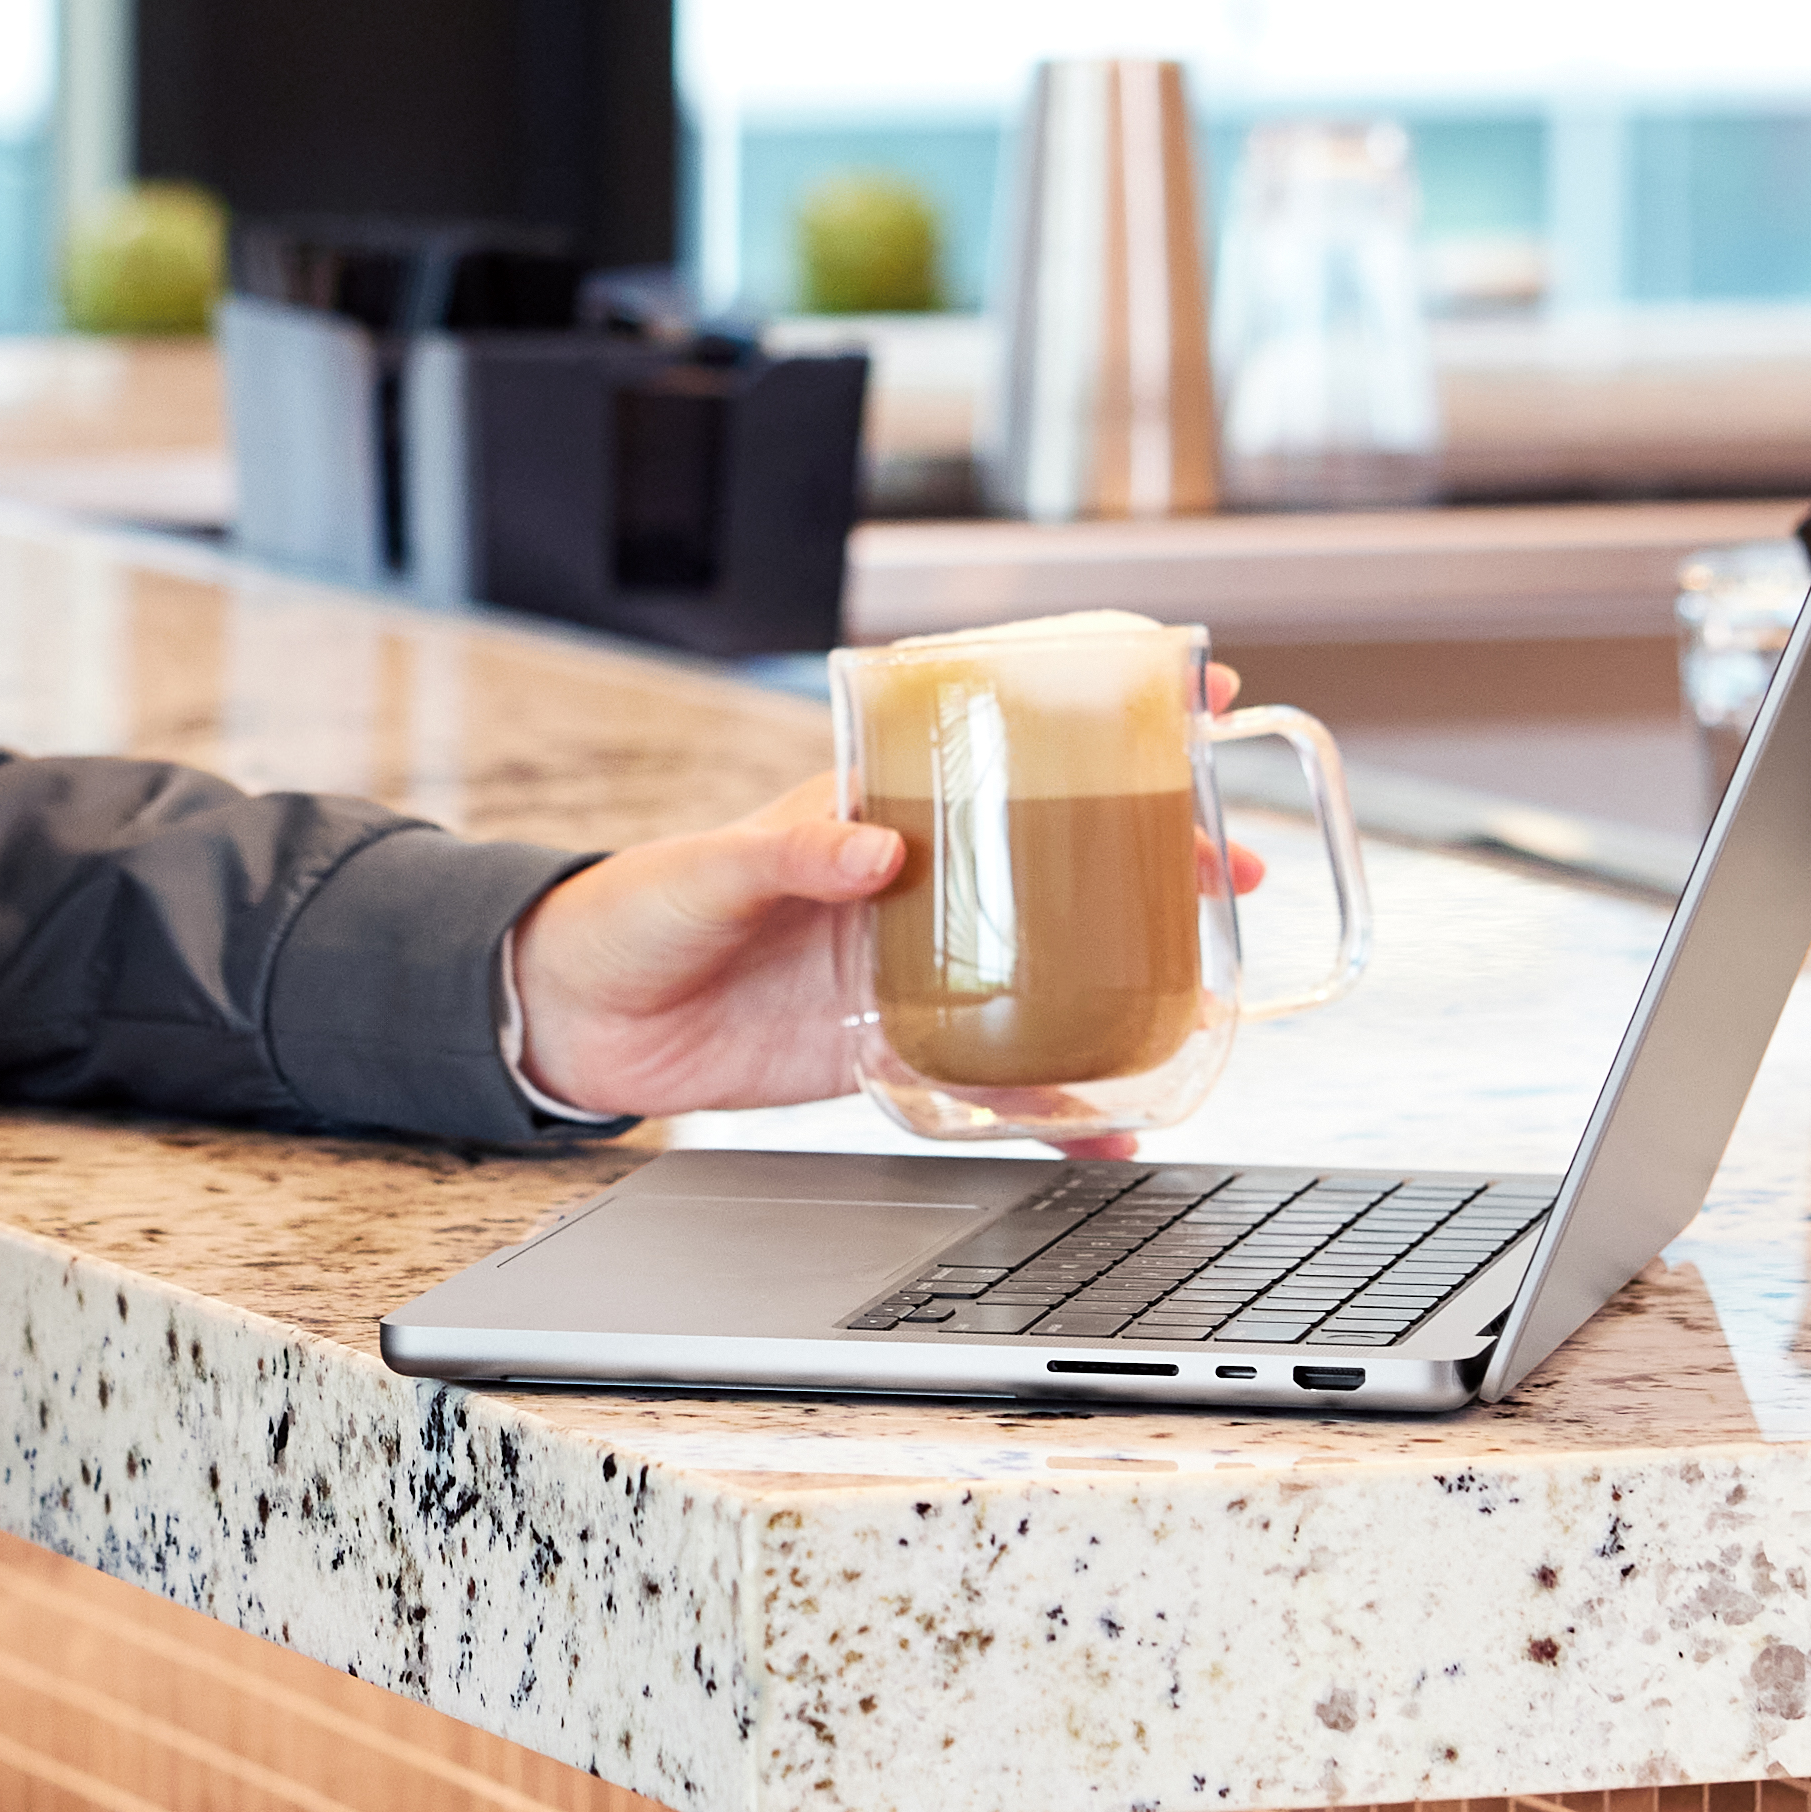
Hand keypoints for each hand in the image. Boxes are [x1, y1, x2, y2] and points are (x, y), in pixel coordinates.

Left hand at [503, 664, 1261, 1125]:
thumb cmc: (634, 914)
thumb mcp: (705, 870)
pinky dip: (1051, 1104)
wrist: (583, 1019)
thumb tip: (871, 850)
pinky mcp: (893, 1044)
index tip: (1188, 689)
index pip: (998, 743)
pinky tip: (1108, 1122)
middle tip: (1227, 863)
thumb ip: (787, 854)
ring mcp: (911, 963)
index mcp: (873, 809)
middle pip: (1057, 857)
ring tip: (1210, 977)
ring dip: (1132, 968)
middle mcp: (911, 881)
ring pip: (1049, 959)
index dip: (1096, 712)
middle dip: (1152, 851)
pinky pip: (992, 1075)